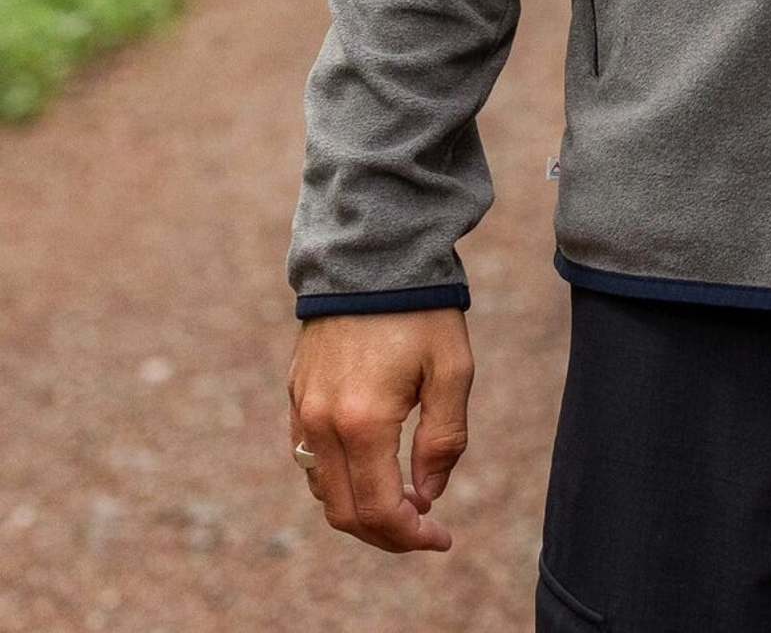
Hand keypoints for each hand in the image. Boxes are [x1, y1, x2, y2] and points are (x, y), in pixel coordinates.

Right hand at [286, 308, 473, 551]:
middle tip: (424, 528)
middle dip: (386, 533)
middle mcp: (322, 423)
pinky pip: (309, 459)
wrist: (373, 255)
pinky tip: (373, 468)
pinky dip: (338, 480)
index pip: (379, 510)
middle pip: (344, 513)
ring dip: (360, 509)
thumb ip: (443, 440)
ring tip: (404, 499)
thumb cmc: (421, 309)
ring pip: (322, 491)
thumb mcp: (452, 371)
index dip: (410, 536)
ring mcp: (302, 409)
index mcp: (362, 421)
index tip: (441, 537)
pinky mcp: (296, 394)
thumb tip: (429, 494)